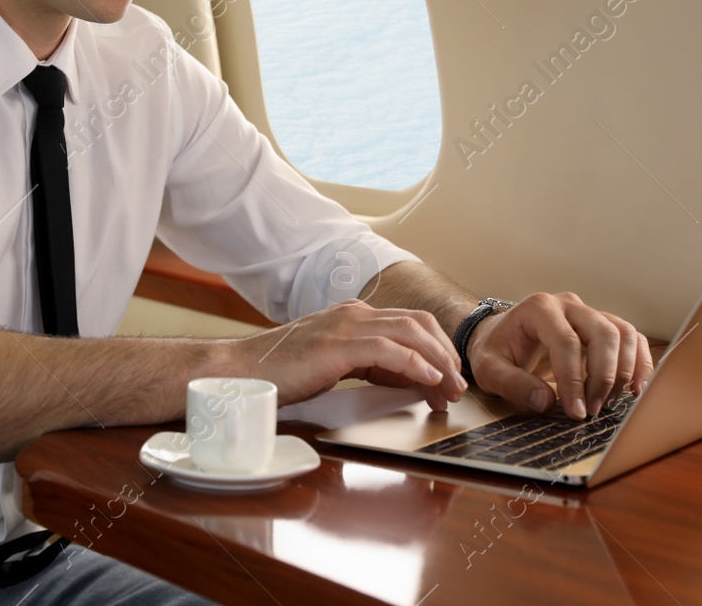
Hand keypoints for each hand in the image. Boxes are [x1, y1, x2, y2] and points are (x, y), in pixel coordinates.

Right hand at [231, 300, 469, 411]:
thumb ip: (370, 365)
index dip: (437, 350)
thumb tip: (409, 379)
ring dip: (437, 361)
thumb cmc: (283, 372)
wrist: (242, 370)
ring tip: (451, 388)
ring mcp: (345, 326)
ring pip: (409, 333)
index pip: (410, 324)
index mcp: (353, 315)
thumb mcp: (336, 364)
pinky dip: (414, 364)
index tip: (449, 380)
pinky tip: (428, 380)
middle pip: (418, 324)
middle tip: (458, 386)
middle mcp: (353, 313)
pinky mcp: (337, 345)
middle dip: (445, 354)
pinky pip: (388, 350)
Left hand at [465, 292, 653, 419]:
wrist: (499, 336)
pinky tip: (634, 388)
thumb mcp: (489, 369)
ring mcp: (587, 312)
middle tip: (593, 410)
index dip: (574, 380)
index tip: (576, 412)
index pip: (566, 342)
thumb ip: (512, 384)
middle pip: (602, 333)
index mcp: (538, 308)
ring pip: (622, 333)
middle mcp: (567, 305)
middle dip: (603, 376)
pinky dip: (639, 361)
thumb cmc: (495, 351)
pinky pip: (631, 337)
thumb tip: (546, 402)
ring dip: (624, 370)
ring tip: (609, 403)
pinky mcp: (601, 325)